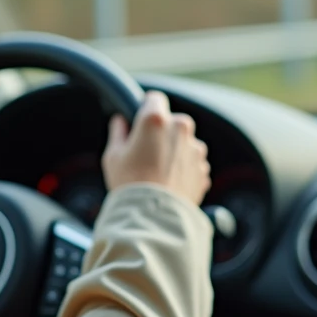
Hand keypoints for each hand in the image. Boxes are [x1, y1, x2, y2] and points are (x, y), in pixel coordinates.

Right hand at [101, 91, 210, 206]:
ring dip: (175, 150)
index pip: (154, 98)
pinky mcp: (203, 168)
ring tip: (158, 171)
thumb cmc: (130, 185)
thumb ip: (118, 132)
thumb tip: (120, 122)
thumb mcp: (113, 156)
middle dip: (162, 131)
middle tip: (146, 152)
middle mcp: (180, 128)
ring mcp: (195, 149)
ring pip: (185, 141)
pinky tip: (169, 182)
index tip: (140, 121)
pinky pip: (192, 161)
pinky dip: (184, 168)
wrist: (154, 218)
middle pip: (172, 120)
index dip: (145, 108)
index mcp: (155, 119)